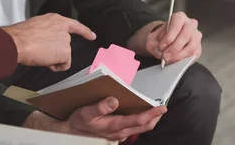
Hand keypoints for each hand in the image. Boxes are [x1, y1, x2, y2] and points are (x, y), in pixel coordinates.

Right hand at [1, 13, 95, 70]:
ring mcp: (65, 40)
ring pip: (63, 55)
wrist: (18, 42)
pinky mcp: (65, 52)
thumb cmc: (21, 36)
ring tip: (40, 55)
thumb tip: (45, 40)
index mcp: (55, 19)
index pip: (74, 25)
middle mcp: (63, 28)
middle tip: (40, 51)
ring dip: (53, 58)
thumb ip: (46, 31)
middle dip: (55, 51)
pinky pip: (65, 64)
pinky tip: (47, 62)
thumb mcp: (36, 26)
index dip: (84, 31)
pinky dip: (57, 67)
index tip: (92, 36)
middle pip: (65, 44)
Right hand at [25, 97, 166, 141]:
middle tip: (163, 107)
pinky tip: (142, 114)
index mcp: (114, 125)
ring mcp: (119, 133)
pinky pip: (133, 128)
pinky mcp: (117, 132)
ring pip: (140, 128)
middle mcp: (119, 132)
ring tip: (156, 110)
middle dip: (155, 117)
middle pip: (143, 126)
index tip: (162, 107)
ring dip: (150, 120)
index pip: (138, 120)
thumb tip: (114, 100)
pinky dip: (141, 122)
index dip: (151, 113)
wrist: (71, 133)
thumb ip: (100, 107)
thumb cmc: (79, 122)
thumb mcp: (86, 112)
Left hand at [145, 12, 201, 64]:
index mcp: (179, 17)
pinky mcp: (198, 47)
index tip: (161, 46)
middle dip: (174, 48)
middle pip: (185, 36)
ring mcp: (196, 36)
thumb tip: (159, 52)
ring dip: (179, 56)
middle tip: (165, 56)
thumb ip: (154, 44)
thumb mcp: (153, 38)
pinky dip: (183, 60)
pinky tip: (175, 61)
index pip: (176, 25)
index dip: (169, 36)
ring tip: (169, 60)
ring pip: (191, 47)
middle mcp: (191, 24)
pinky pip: (193, 55)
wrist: (167, 41)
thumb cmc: (161, 37)